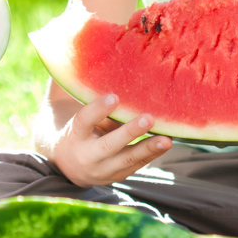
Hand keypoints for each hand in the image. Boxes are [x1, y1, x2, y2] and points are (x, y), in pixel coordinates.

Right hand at [51, 95, 170, 186]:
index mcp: (74, 135)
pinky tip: (167, 142)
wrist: (70, 168)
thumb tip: (96, 61)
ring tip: (167, 140)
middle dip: (129, 133)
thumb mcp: (77, 115)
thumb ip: (87, 94)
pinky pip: (138, 165)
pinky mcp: (119, 175)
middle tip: (148, 119)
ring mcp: (104, 169)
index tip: (114, 96)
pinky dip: (153, 154)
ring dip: (149, 149)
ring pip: (128, 160)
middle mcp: (88, 155)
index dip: (97, 109)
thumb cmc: (79, 130)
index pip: (83, 121)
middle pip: (109, 145)